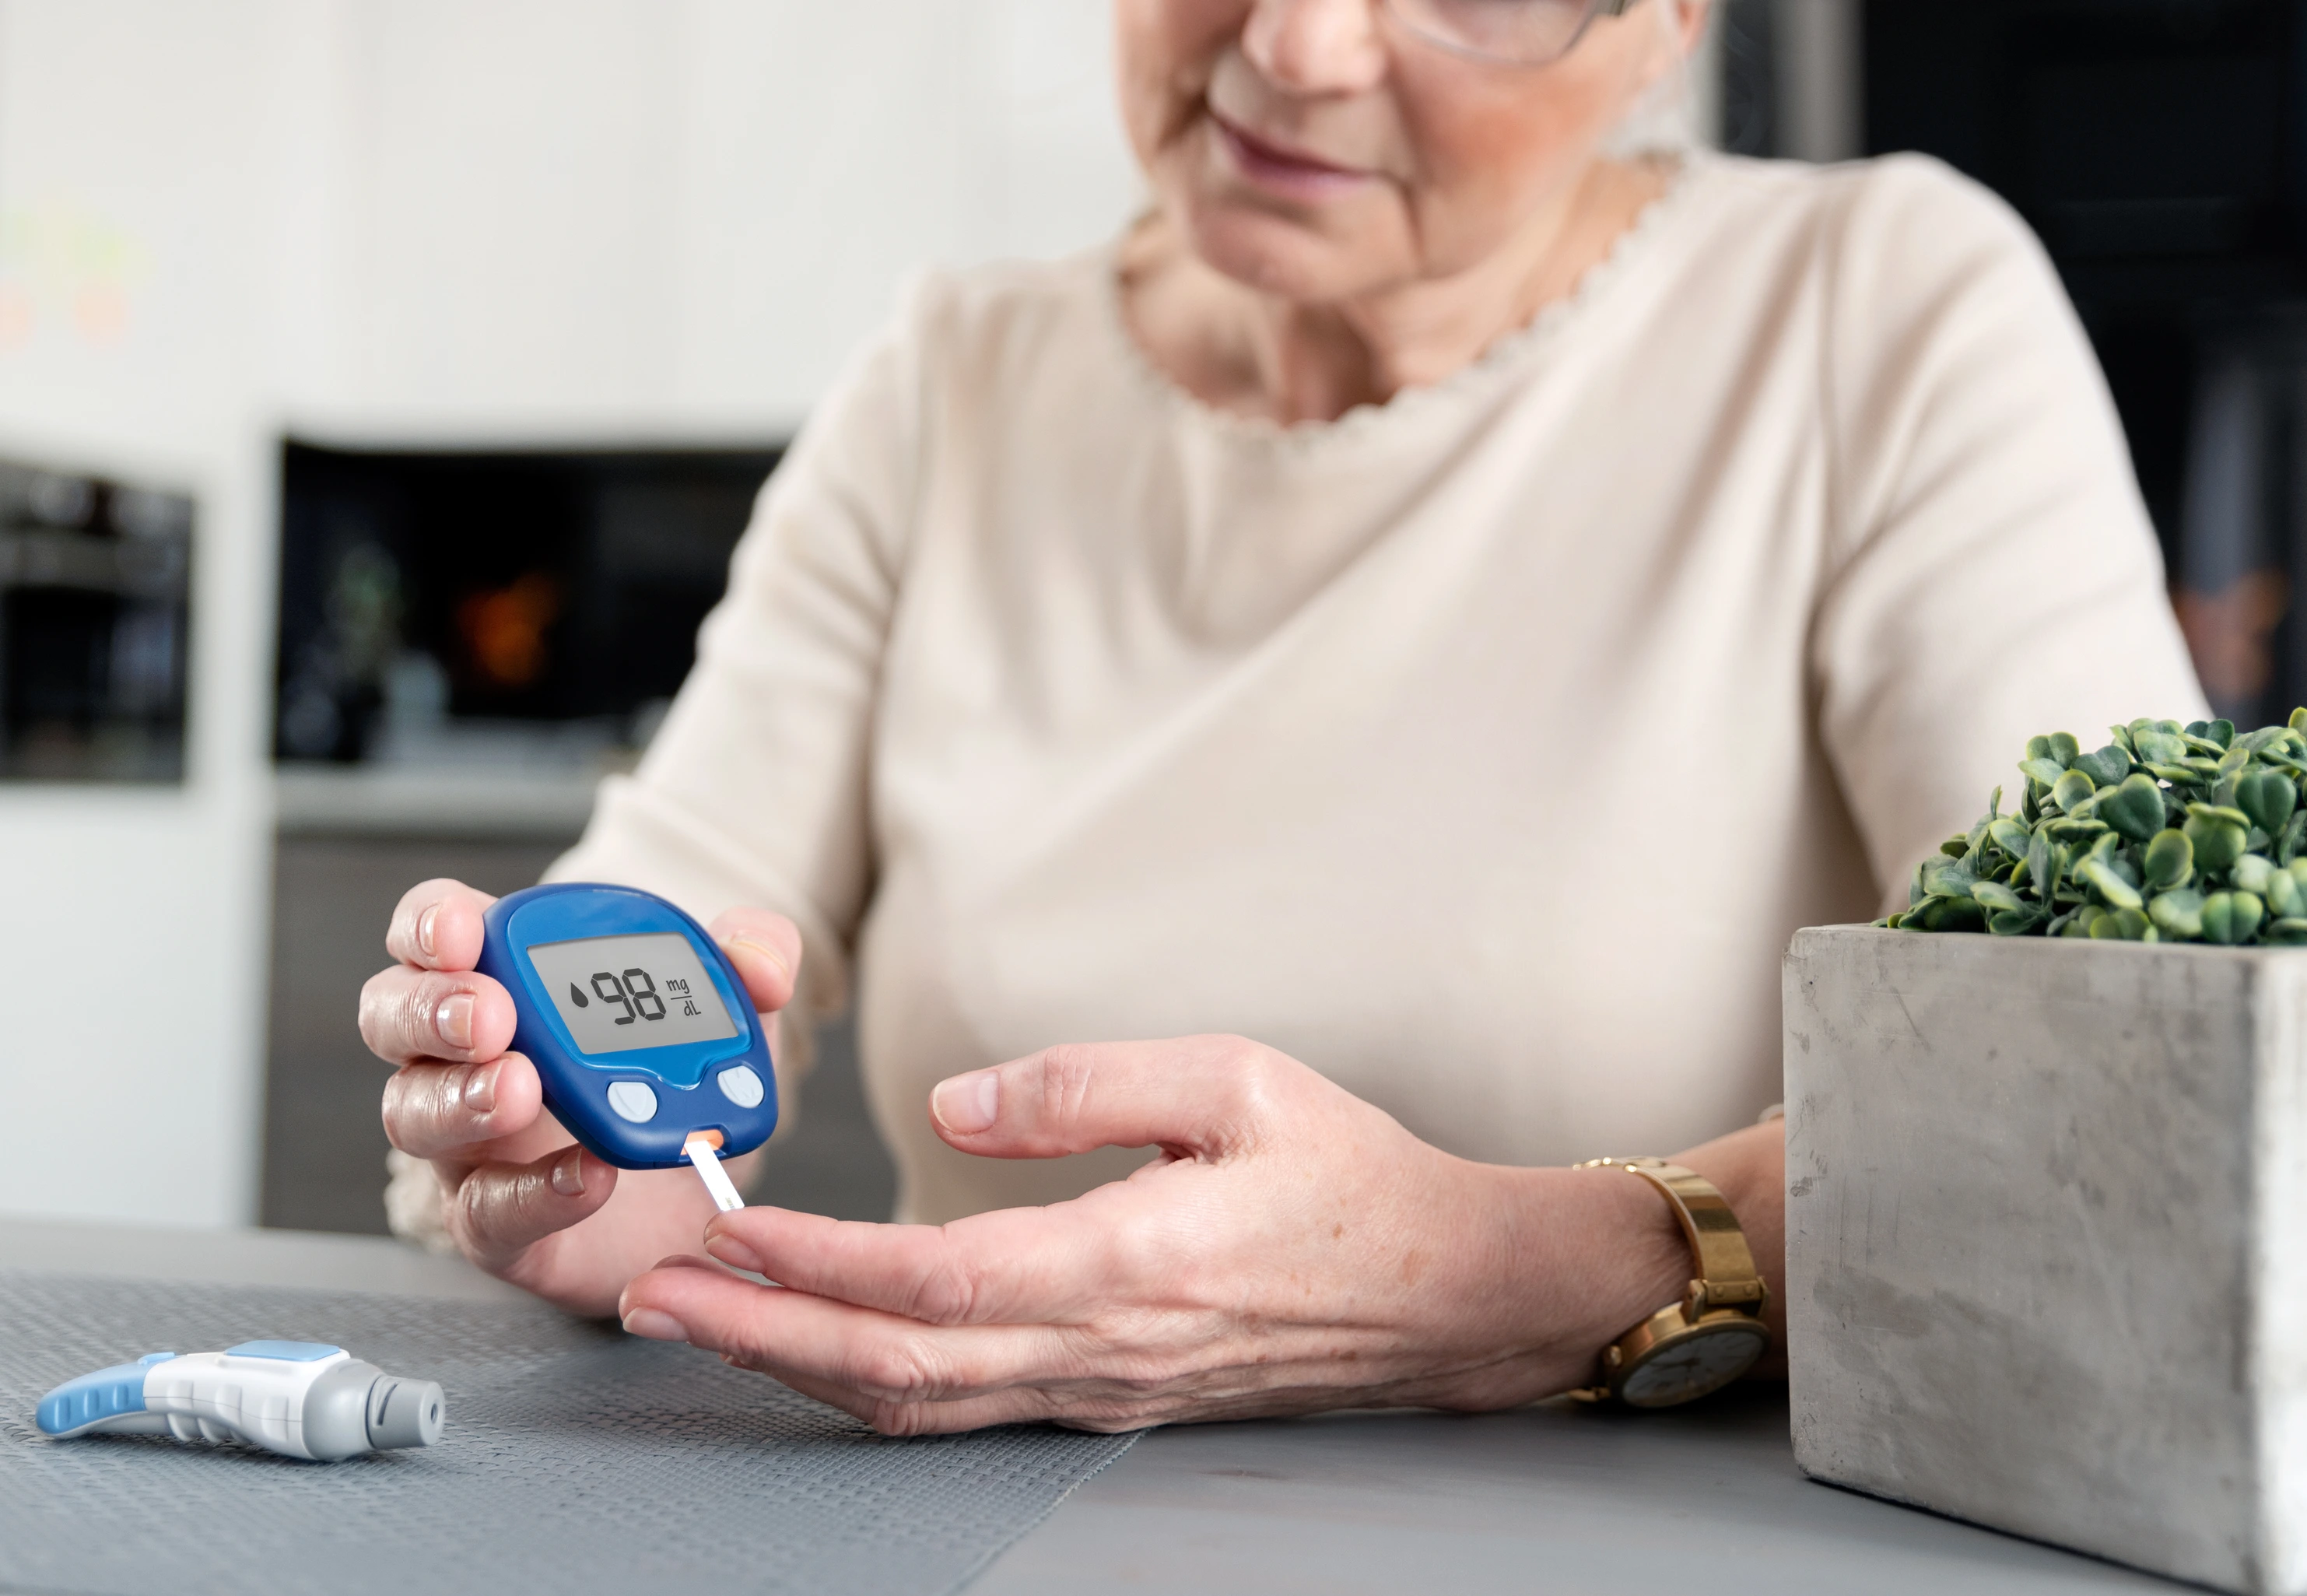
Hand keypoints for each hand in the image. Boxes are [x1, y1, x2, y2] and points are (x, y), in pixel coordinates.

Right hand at [361, 878, 804, 1315]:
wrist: (692, 1188)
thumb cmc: (676, 1073)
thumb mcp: (725, 1003)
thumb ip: (751, 959)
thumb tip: (761, 965)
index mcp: (503, 977)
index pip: (431, 929)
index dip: (431, 925)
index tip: (468, 931)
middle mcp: (461, 1055)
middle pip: (392, 1015)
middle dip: (432, 1009)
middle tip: (491, 1016)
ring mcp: (466, 1143)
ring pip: (413, 1113)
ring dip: (461, 1098)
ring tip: (519, 1091)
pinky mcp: (495, 1224)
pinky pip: (485, 1212)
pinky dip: (534, 1193)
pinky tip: (586, 1174)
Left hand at [617, 1036, 1785, 1432]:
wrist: (1449, 1293)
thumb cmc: (1353, 1178)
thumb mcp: (1238, 1078)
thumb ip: (1087, 1082)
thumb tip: (953, 1108)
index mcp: (1131, 1259)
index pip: (932, 1277)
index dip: (812, 1264)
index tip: (724, 1231)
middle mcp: (1103, 1347)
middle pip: (894, 1365)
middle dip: (758, 1337)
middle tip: (652, 1300)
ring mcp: (1102, 1391)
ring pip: (918, 1405)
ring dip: (797, 1370)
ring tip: (705, 1325)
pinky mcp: (1109, 1402)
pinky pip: (965, 1409)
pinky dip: (871, 1387)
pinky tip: (820, 1356)